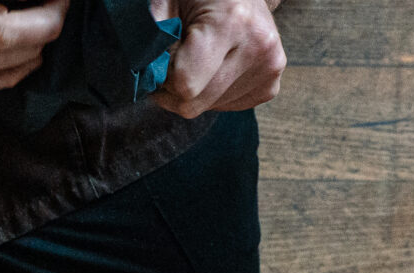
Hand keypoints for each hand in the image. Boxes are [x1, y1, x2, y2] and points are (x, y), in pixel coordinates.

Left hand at [151, 0, 284, 117]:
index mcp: (232, 22)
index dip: (164, 78)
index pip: (186, 84)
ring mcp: (269, 68)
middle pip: (195, 103)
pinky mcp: (271, 85)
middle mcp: (257, 47)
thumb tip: (143, 73)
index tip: (161, 61)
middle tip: (170, 65)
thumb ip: (152, 31)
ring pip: (209, 108)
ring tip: (196, 60)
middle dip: (174, 90)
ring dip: (193, 91)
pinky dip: (211, 93)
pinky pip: (225, 107)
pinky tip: (214, 67)